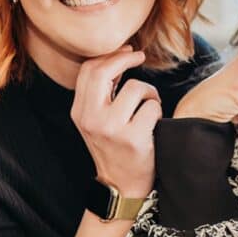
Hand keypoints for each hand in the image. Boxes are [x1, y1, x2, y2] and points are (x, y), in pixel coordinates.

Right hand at [71, 46, 161, 197]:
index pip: (88, 70)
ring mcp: (111, 128)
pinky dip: (157, 110)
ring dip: (149, 93)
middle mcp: (91, 118)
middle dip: (125, 57)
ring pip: (136, 88)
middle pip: (104, 71)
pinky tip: (152, 123)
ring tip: (148, 107)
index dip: (110, 55)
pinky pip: (152, 106)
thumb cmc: (115, 146)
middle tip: (139, 56)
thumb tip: (120, 55)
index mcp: (80, 111)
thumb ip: (103, 92)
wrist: (121, 185)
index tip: (127, 51)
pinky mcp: (132, 138)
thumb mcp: (97, 119)